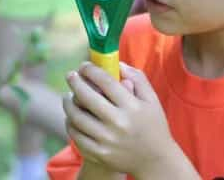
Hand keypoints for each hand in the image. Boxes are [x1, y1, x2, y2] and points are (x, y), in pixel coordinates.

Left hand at [63, 62, 177, 177]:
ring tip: (68, 96)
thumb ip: (137, 78)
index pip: (105, 81)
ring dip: (68, 103)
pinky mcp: (99, 154)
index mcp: (132, 106)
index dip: (91, 70)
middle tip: (70, 75)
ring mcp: (107, 140)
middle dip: (75, 82)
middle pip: (86, 97)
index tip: (84, 66)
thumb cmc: (153, 124)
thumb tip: (117, 64)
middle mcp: (118, 123)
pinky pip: (76, 136)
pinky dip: (70, 124)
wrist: (155, 160)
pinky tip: (72, 117)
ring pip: (76, 117)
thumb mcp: (151, 99)